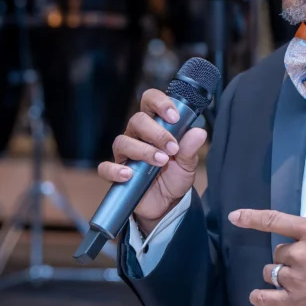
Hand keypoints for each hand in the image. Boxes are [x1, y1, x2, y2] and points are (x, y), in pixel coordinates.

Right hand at [97, 87, 207, 233]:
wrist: (166, 204)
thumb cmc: (174, 177)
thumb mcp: (187, 163)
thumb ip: (190, 148)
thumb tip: (199, 132)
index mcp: (154, 126)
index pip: (150, 102)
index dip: (160, 103)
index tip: (174, 117)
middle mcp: (137, 136)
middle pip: (137, 121)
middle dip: (156, 132)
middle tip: (172, 148)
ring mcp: (125, 154)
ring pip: (123, 142)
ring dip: (143, 150)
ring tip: (161, 162)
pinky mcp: (117, 173)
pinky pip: (106, 168)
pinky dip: (115, 170)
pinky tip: (129, 175)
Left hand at [229, 170, 305, 305]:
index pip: (275, 221)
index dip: (251, 218)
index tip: (235, 216)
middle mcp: (300, 254)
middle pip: (277, 251)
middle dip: (288, 255)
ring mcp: (297, 279)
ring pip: (271, 272)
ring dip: (279, 274)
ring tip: (299, 279)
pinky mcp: (297, 302)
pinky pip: (266, 298)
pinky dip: (260, 297)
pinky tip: (259, 295)